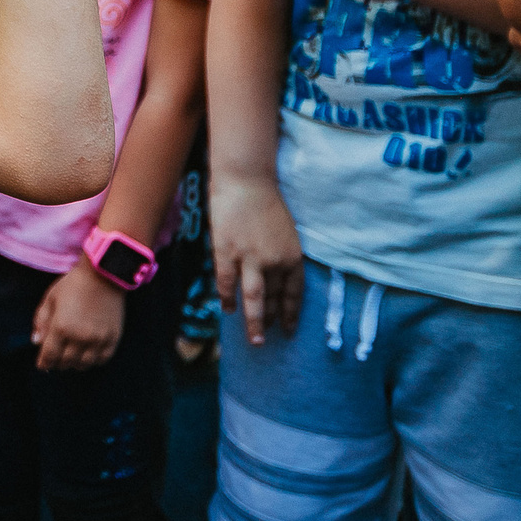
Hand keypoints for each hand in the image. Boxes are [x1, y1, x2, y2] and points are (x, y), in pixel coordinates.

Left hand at [31, 263, 123, 370]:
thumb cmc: (73, 284)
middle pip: (66, 362)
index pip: (50, 356)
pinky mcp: (113, 338)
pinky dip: (93, 361)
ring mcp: (98, 339)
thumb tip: (36, 342)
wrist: (103, 275)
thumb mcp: (50, 298)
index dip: (44, 363)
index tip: (42, 364)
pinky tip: (87, 354)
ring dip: (74, 364)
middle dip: (57, 363)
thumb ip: (41, 321)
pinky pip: (102, 360)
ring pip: (84, 364)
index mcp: (61, 327)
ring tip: (71, 357)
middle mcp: (80, 337)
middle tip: (55, 360)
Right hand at [209, 173, 304, 345]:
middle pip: (273, 298)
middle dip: (270, 320)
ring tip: (255, 340)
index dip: (290, 313)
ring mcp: (250, 257)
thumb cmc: (265, 202)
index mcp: (292, 256)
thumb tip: (274, 279)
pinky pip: (226, 282)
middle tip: (266, 338)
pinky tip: (228, 309)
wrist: (245, 180)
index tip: (288, 329)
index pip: (294, 293)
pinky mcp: (227, 251)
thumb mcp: (285, 232)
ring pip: (254, 298)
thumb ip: (281, 256)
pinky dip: (227, 297)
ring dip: (254, 322)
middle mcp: (274, 261)